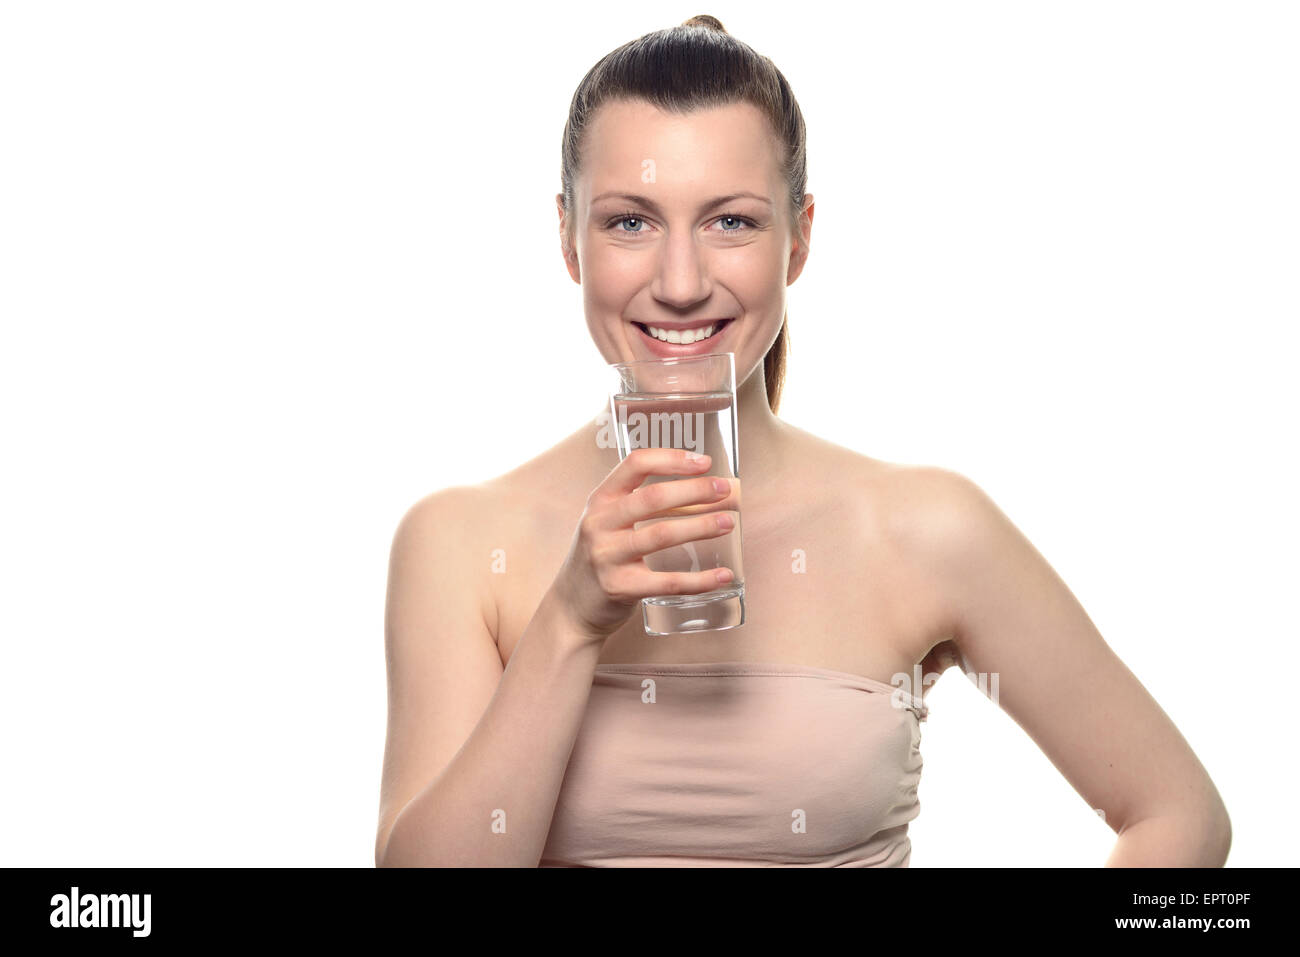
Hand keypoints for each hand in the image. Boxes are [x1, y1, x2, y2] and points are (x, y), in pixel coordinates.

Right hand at [549, 448, 735, 643]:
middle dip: (695, 490)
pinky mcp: (620, 588)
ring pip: (662, 535)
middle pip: (653, 498)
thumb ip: (645, 506)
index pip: (635, 464)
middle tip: (725, 490)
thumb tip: (705, 492)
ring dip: (701, 526)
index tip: (704, 461)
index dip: (672, 459)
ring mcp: (607, 556)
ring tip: (728, 522)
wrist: (571, 607)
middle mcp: (599, 523)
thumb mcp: (610, 523)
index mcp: (601, 500)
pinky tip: (723, 575)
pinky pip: (667, 581)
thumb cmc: (602, 557)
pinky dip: (700, 580)